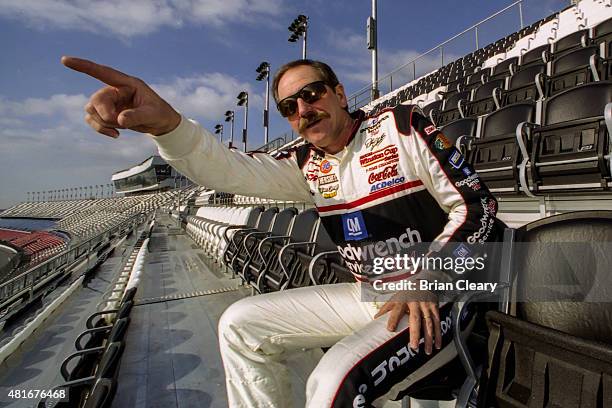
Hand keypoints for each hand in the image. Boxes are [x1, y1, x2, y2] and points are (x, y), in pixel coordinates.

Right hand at [61, 56, 180, 137]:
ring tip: (120, 129)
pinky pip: (92, 119)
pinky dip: (100, 128)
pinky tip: (115, 134)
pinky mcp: (106, 112)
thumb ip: (137, 116)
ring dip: (102, 122)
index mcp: (127, 83)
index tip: (65, 60)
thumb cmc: (160, 114)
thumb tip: (120, 120)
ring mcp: (109, 101)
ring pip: (91, 110)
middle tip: (118, 124)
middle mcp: (115, 90)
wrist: (161, 124)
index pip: (103, 72)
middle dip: (105, 114)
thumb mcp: (153, 115)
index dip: (84, 66)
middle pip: (96, 99)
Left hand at [374, 290, 441, 354]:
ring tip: (427, 351)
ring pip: (428, 323)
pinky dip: (438, 335)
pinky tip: (437, 345)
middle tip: (414, 347)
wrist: (423, 281)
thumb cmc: (406, 294)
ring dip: (429, 338)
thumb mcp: (395, 298)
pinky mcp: (435, 308)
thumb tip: (375, 319)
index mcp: (402, 300)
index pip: (397, 310)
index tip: (390, 329)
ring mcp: (426, 305)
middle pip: (415, 319)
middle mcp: (415, 302)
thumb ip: (386, 308)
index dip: (393, 319)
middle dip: (415, 333)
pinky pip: (437, 323)